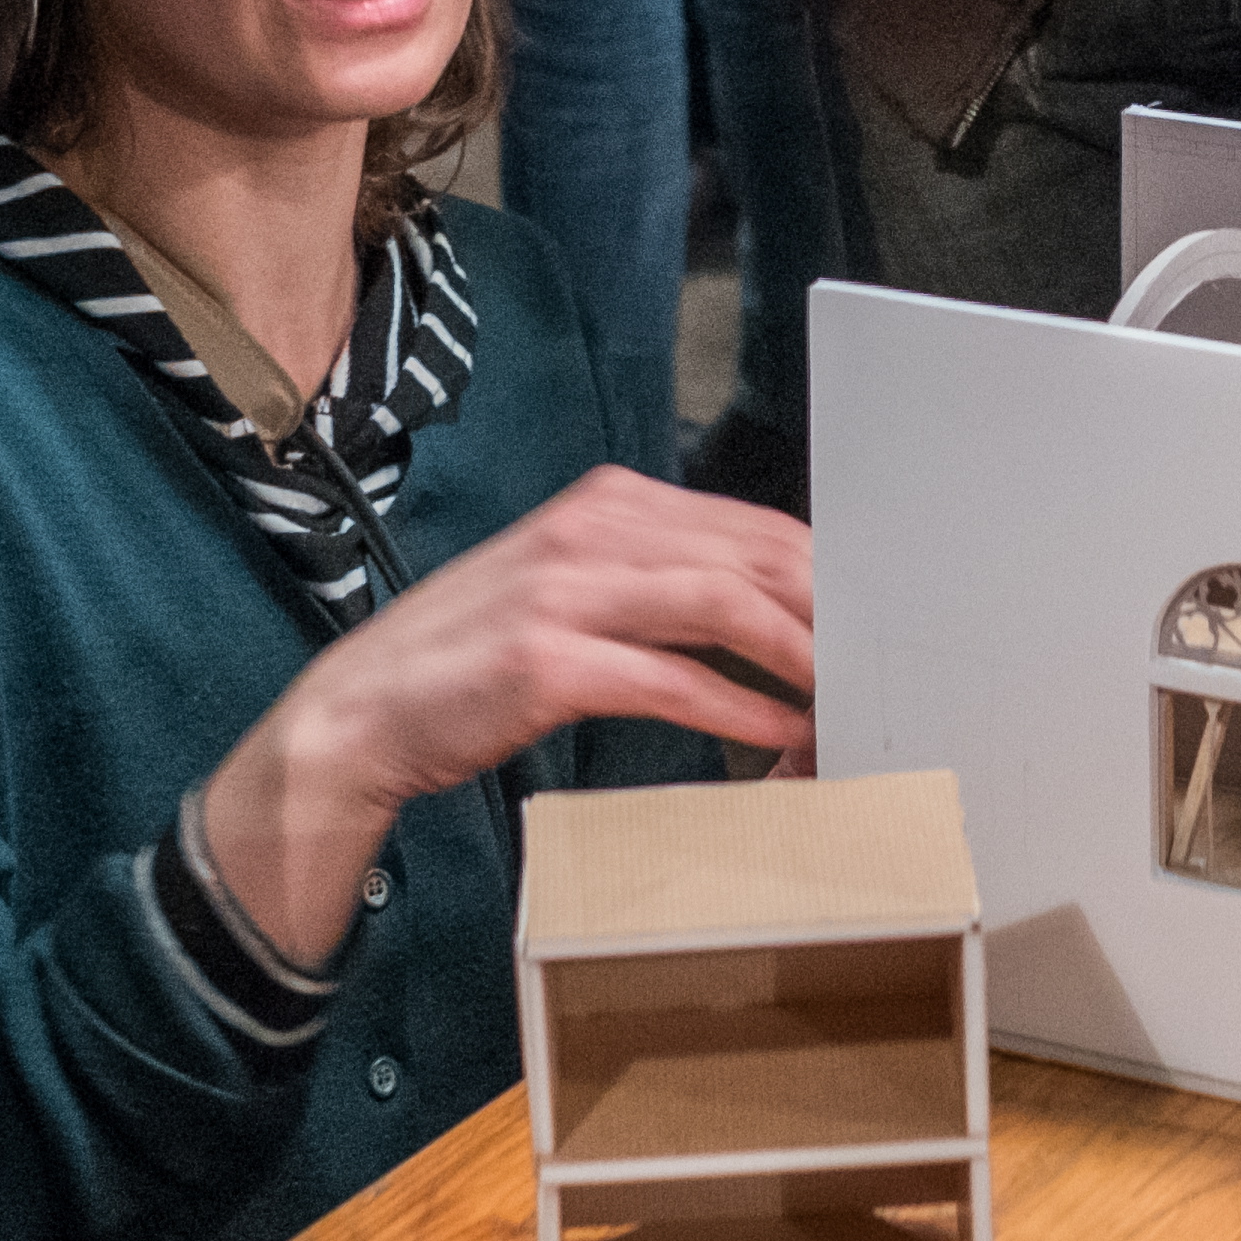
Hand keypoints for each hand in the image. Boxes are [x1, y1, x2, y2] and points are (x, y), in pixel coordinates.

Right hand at [197, 470, 817, 957]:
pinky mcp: (549, 660)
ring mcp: (566, 591)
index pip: (749, 525)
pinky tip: (777, 737)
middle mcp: (591, 530)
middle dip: (827, 612)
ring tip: (844, 701)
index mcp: (605, 504)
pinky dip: (740, 710)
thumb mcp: (569, 589)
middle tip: (878, 664)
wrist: (363, 710)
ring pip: (724, 606)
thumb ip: (656, 583)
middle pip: (752, 556)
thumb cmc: (474, 658)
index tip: (869, 619)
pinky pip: (674, 681)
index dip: (821, 573)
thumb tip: (765, 608)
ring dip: (799, 658)